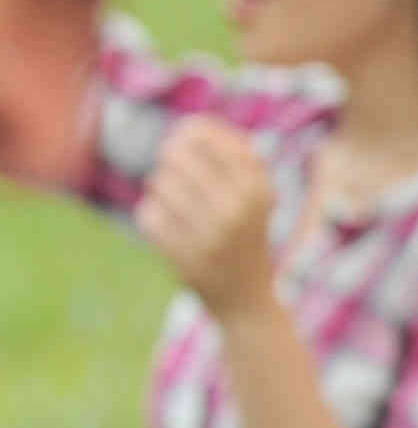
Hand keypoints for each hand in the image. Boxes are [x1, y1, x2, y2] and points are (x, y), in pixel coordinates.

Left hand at [137, 115, 277, 319]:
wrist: (247, 300)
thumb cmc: (248, 233)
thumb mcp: (259, 193)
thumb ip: (236, 154)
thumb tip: (190, 127)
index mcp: (258, 187)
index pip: (200, 133)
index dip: (187, 133)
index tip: (186, 142)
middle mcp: (237, 209)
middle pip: (174, 155)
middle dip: (171, 163)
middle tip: (177, 174)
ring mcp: (210, 234)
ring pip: (158, 184)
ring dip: (162, 192)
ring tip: (179, 206)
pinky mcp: (183, 256)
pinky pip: (149, 216)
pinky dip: (154, 220)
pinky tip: (172, 231)